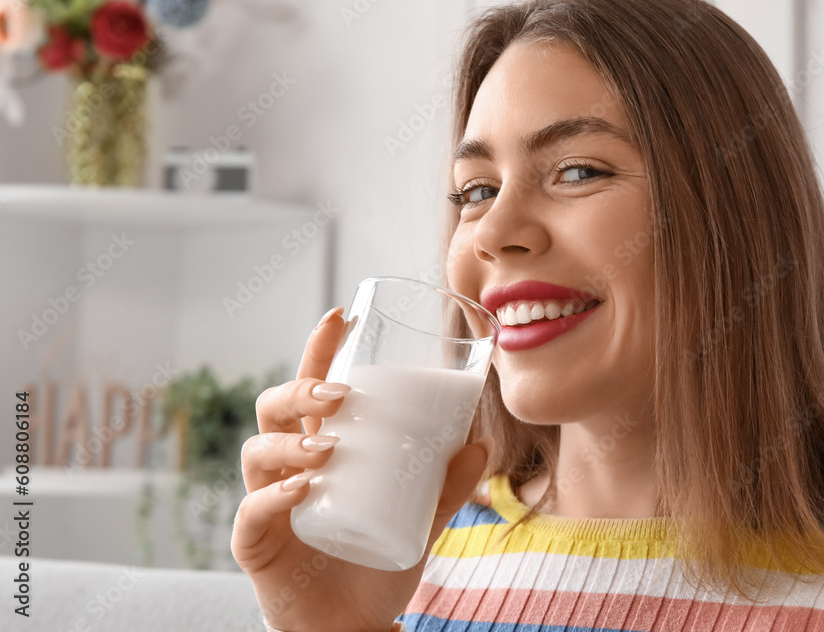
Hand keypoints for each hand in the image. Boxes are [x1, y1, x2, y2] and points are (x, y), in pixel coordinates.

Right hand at [232, 307, 492, 631]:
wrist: (355, 628)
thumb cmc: (378, 563)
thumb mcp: (422, 519)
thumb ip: (447, 485)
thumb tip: (479, 442)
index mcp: (321, 449)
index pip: (311, 389)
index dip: (318, 350)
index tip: (340, 314)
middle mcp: (287, 468)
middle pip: (274, 408)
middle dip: (300, 390)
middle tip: (339, 394)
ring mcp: (267, 503)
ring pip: (257, 451)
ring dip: (292, 442)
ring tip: (329, 449)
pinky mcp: (254, 544)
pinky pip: (252, 511)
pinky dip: (274, 496)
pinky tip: (304, 488)